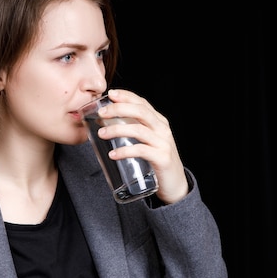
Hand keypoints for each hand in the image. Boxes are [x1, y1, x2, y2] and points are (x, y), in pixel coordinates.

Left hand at [96, 89, 188, 203]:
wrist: (175, 184)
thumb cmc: (157, 160)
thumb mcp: (148, 141)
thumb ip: (134, 130)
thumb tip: (105, 123)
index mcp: (159, 122)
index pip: (142, 103)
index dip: (126, 96)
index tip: (110, 93)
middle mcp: (163, 129)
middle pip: (141, 112)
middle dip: (119, 109)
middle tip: (101, 113)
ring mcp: (163, 143)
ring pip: (138, 130)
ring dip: (117, 130)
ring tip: (101, 133)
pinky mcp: (162, 158)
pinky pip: (141, 151)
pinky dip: (125, 151)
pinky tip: (113, 154)